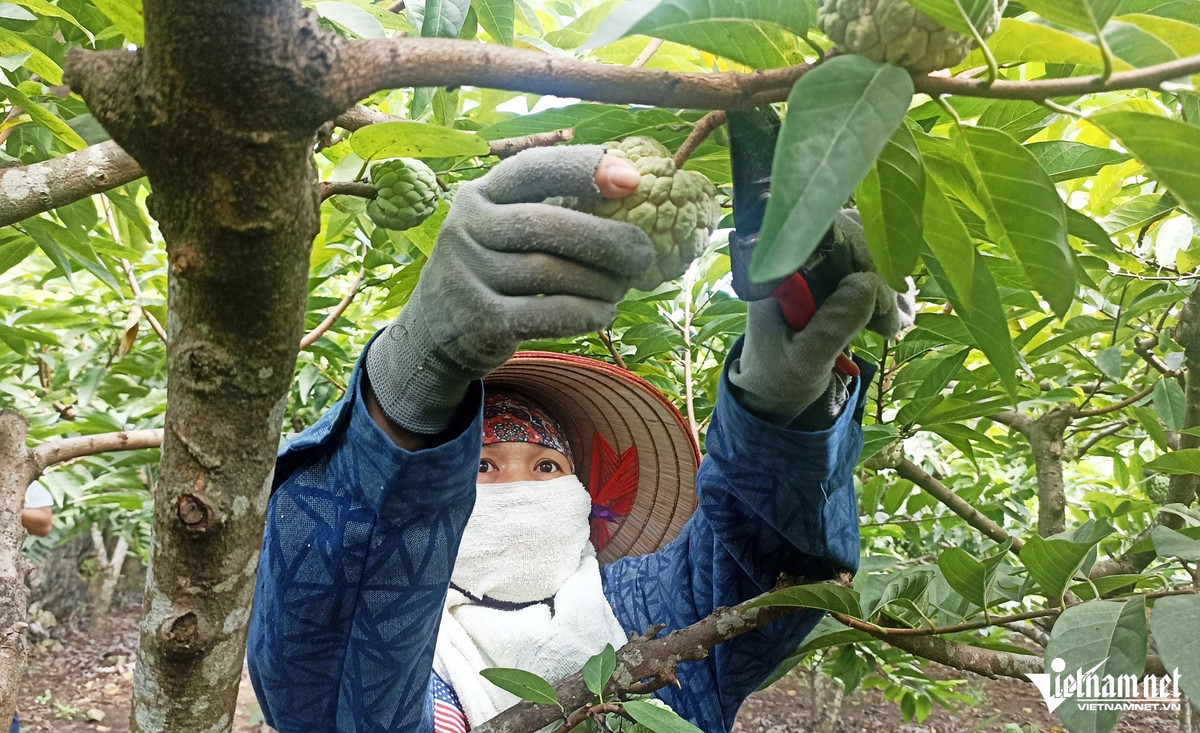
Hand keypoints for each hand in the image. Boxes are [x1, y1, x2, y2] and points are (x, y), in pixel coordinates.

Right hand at [367, 146, 653, 435]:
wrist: (435, 334)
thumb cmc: (493, 271)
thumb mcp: (503, 229)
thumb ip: (550, 211)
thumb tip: (634, 195)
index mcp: (479, 195)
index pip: (533, 169)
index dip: (584, 169)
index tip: (633, 180)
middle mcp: (466, 229)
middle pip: (550, 226)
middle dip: (609, 240)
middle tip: (644, 253)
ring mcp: (468, 276)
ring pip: (555, 274)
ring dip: (603, 283)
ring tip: (621, 288)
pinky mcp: (481, 321)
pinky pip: (551, 313)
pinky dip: (588, 313)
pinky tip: (604, 313)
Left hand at [728, 210, 914, 427]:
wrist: (774, 392)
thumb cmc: (778, 376)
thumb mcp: (804, 360)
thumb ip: (832, 326)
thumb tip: (868, 283)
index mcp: (777, 271)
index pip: (820, 231)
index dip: (857, 247)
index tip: (876, 284)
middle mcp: (796, 260)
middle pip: (849, 236)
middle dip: (877, 272)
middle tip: (886, 320)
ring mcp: (816, 269)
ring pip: (865, 251)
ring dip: (888, 284)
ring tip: (890, 326)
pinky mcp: (833, 281)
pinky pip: (869, 271)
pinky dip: (888, 292)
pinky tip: (893, 320)